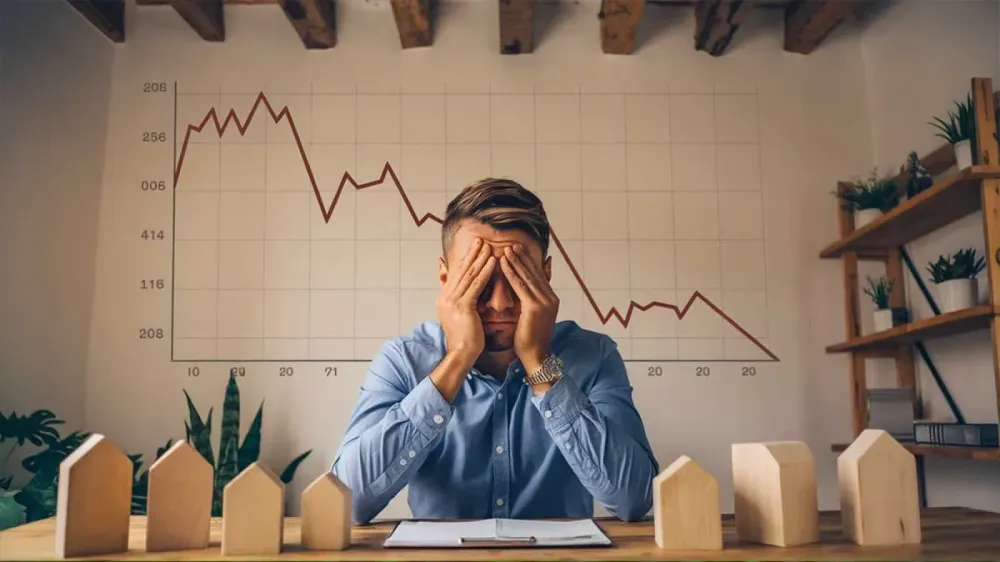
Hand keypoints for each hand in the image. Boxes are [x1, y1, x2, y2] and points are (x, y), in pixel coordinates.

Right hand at [436, 237, 494, 367]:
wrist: (461, 354)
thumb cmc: (465, 339)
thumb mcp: (459, 316)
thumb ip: (462, 301)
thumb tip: (467, 292)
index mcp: (444, 298)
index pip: (457, 274)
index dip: (467, 260)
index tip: (475, 248)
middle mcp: (446, 297)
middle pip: (461, 271)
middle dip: (472, 254)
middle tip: (481, 239)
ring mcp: (453, 301)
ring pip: (469, 275)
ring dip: (480, 259)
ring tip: (488, 246)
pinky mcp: (463, 307)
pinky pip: (476, 286)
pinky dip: (485, 272)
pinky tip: (493, 262)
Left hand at [499, 245, 558, 372]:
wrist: (535, 356)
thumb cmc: (530, 338)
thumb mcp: (533, 315)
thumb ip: (532, 298)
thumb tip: (526, 292)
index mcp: (551, 298)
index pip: (538, 274)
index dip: (528, 261)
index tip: (517, 249)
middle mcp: (550, 298)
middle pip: (534, 272)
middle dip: (522, 257)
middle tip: (511, 243)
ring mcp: (544, 302)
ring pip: (527, 277)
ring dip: (516, 261)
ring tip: (506, 249)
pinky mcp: (535, 308)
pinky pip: (521, 287)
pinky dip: (511, 274)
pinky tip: (503, 265)